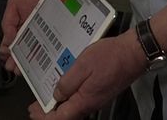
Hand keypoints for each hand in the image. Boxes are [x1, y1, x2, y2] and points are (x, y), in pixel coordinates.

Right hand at [0, 0, 53, 72]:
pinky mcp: (56, 32)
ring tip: (26, 70)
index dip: (8, 54)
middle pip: (24, 50)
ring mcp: (45, 32)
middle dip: (18, 61)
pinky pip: (52, 44)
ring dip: (31, 62)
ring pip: (38, 50)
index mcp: (19, 25)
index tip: (7, 62)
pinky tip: (43, 62)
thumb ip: (8, 22)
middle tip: (15, 70)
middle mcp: (32, 31)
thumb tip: (7, 40)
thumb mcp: (14, 4)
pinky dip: (47, 54)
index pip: (12, 44)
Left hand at [28, 33, 145, 118]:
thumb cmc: (109, 57)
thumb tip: (56, 95)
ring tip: (47, 97)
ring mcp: (97, 98)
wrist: (133, 53)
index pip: (60, 117)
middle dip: (49, 113)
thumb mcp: (82, 66)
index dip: (44, 117)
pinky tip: (65, 87)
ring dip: (59, 105)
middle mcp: (91, 103)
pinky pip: (81, 99)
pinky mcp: (101, 90)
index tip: (33, 112)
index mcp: (84, 100)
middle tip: (35, 107)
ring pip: (74, 107)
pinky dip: (69, 97)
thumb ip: (67, 83)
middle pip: (67, 115)